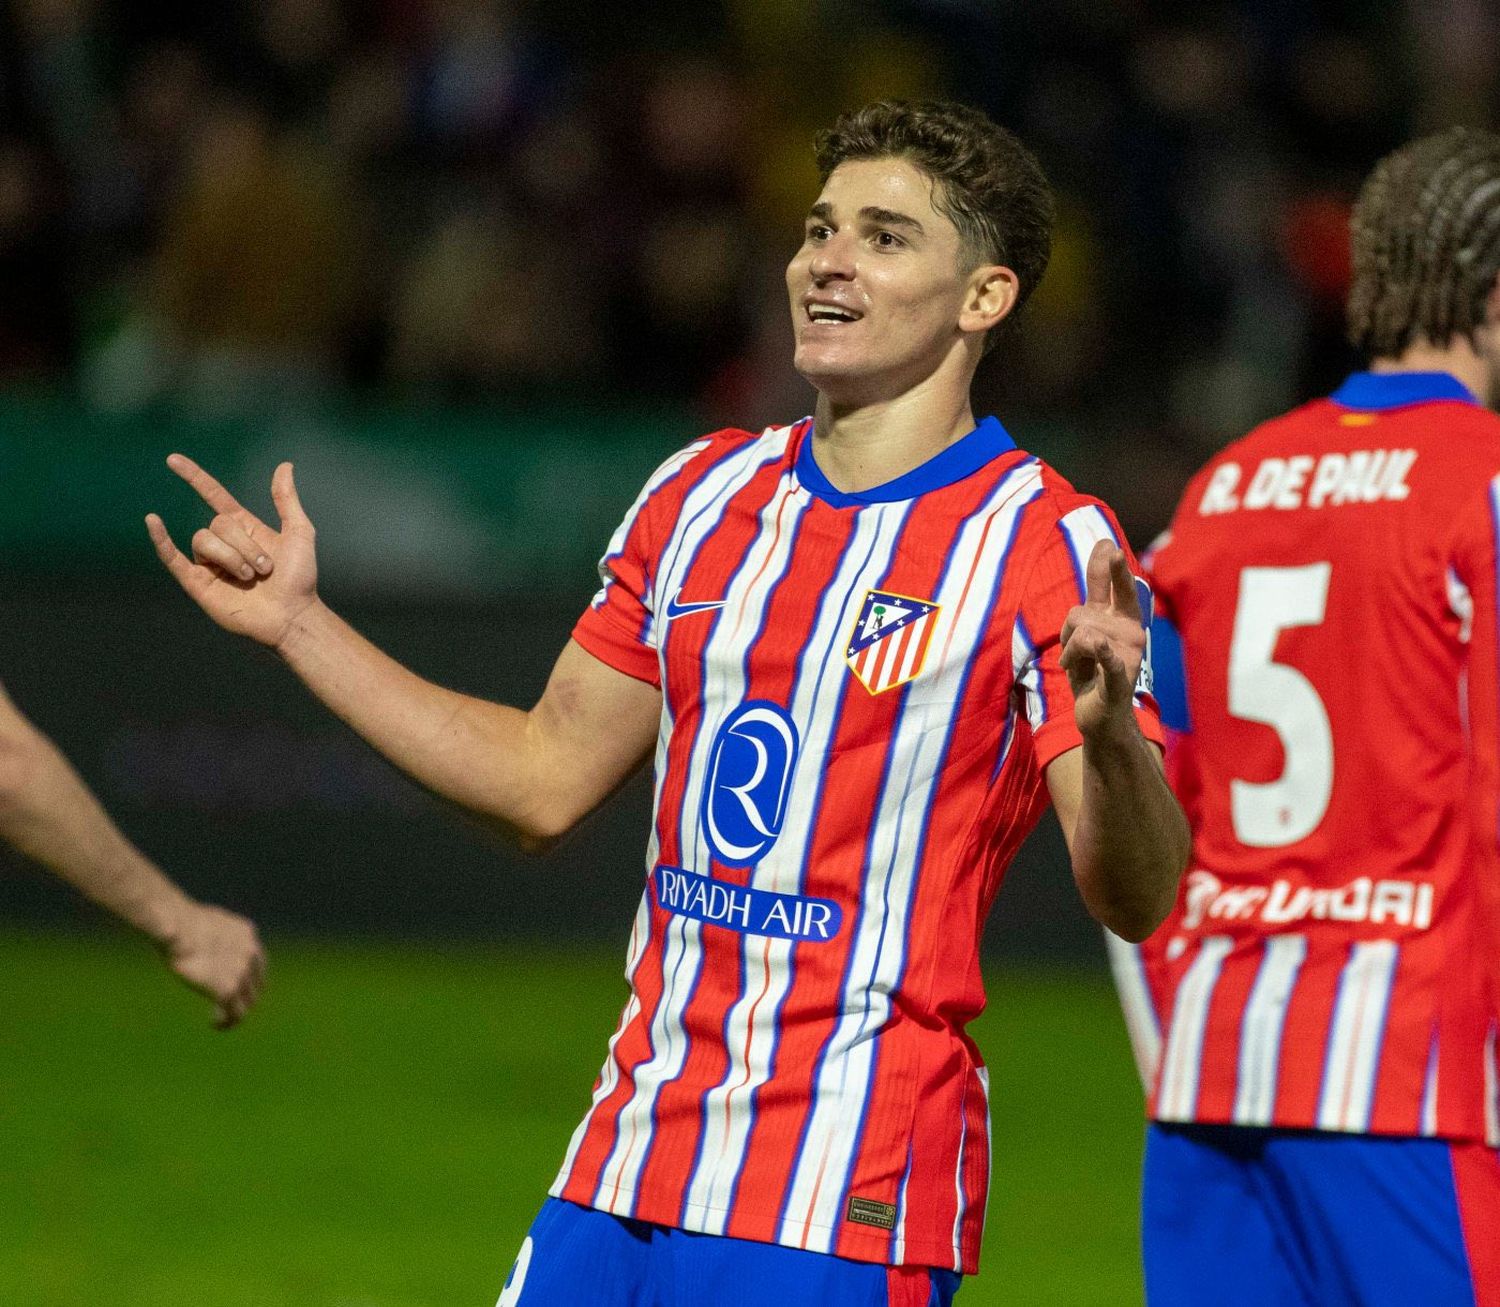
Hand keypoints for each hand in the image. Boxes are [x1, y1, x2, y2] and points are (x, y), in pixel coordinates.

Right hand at [146, 455, 318, 649]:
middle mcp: (223, 543)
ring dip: (232, 557)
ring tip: (251, 577)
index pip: (212, 495)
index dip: (194, 477)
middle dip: (245, 544)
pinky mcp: (198, 583)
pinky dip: (160, 540)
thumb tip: (284, 466)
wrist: (292, 614)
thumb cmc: (300, 578)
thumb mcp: (299, 533)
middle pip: (217, 524)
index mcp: (244, 528)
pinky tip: (153, 522)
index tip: (173, 460)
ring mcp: (209, 563)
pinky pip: (172, 557)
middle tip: (266, 567)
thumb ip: (287, 500)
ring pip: (203, 540)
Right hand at [161, 902, 265, 1029]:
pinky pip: (235, 1014)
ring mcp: (241, 972)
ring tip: (220, 1019)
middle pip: (255, 984)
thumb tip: (199, 937)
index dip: (248, 976)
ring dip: (235, 1012)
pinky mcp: (228, 989)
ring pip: (247, 1003)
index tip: (235, 985)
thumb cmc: (179, 921)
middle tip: (228, 1005)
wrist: (178, 927)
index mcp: (247, 934)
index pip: (256, 961)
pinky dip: (226, 1022)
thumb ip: (211, 934)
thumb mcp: (203, 921)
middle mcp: (250, 953)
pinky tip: (214, 1024)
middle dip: (244, 996)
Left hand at [1059, 540, 1146, 740]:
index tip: (1109, 546)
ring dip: (1067, 651)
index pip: (1116, 587)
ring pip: (1080, 632)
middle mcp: (1130, 632)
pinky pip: (1106, 659)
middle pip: (1094, 604)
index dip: (1111, 567)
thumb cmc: (1092, 673)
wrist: (1101, 717)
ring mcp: (1126, 655)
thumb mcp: (1086, 637)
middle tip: (1109, 556)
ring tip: (1076, 666)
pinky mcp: (1118, 679)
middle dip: (1106, 577)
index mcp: (1122, 620)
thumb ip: (1089, 606)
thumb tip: (1102, 560)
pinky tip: (1100, 646)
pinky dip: (1101, 653)